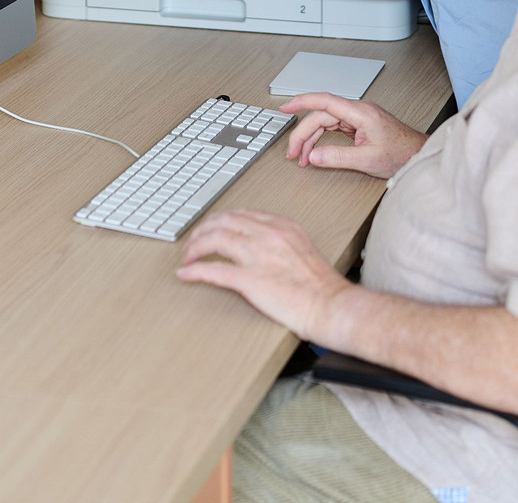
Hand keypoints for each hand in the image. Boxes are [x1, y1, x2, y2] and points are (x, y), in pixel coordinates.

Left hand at [176, 209, 354, 341]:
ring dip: (195, 247)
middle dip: (203, 230)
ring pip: (215, 239)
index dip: (220, 220)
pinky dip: (195, 271)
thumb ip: (281, 240)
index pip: (241, 214)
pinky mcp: (251, 280)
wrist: (331, 305)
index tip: (211, 227)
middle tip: (193, 242)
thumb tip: (261, 244)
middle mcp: (268, 234)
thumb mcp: (303, 247)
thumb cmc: (322, 284)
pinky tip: (186, 273)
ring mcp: (258, 256)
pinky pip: (214, 270)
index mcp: (281, 226)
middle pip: (224, 221)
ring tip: (187, 256)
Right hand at [282, 92, 425, 178]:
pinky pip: (334, 127)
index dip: (302, 102)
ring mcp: (359, 117)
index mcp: (361, 112)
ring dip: (311, 138)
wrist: (418, 154)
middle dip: (303, 134)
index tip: (286, 107)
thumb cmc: (401, 153)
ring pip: (326, 122)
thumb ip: (338, 158)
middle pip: (322, 115)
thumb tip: (314, 156)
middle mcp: (358, 111)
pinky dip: (322, 139)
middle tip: (293, 153)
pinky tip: (316, 151)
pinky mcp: (360, 125)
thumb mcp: (367, 160)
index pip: (325, 101)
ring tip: (302, 157)